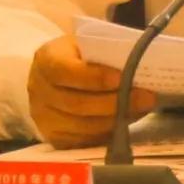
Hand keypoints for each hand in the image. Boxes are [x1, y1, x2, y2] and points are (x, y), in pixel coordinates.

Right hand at [27, 34, 156, 148]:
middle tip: (145, 97)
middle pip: (76, 104)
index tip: (121, 77)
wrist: (56, 74)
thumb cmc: (78, 55)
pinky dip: (107, 133)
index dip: (94, 77)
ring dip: (115, 120)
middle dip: (114, 102)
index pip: (64, 71)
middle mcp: (38, 90)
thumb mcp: (87, 43)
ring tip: (141, 109)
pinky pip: (82, 141)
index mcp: (45, 60)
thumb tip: (137, 64)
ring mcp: (44, 117)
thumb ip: (104, 52)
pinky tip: (126, 122)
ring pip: (82, 126)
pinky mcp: (53, 137)